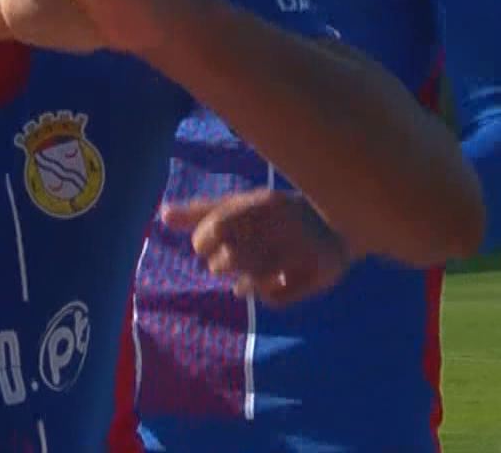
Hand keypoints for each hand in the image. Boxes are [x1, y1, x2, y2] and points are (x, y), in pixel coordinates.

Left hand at [160, 190, 350, 306]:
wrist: (338, 222)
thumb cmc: (274, 215)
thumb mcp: (241, 206)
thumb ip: (203, 212)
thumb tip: (162, 214)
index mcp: (262, 203)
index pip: (217, 227)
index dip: (203, 242)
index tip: (205, 246)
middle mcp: (285, 224)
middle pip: (233, 257)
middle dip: (220, 265)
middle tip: (223, 264)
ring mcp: (304, 249)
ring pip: (255, 278)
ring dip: (240, 283)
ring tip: (240, 281)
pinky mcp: (321, 273)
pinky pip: (278, 296)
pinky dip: (264, 295)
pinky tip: (262, 288)